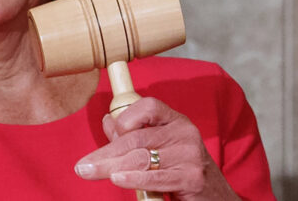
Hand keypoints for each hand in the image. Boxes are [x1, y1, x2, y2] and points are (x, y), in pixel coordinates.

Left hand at [74, 97, 239, 199]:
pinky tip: (117, 179)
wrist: (215, 199)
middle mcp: (185, 133)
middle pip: (136, 138)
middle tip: (82, 166)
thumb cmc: (180, 173)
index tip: (110, 134)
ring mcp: (190, 155)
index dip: (126, 117)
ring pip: (141, 158)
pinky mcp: (192, 177)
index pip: (148, 106)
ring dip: (110, 167)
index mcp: (176, 122)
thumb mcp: (158, 150)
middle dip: (105, 154)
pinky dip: (134, 179)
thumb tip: (108, 120)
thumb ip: (133, 135)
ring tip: (89, 172)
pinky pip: (156, 177)